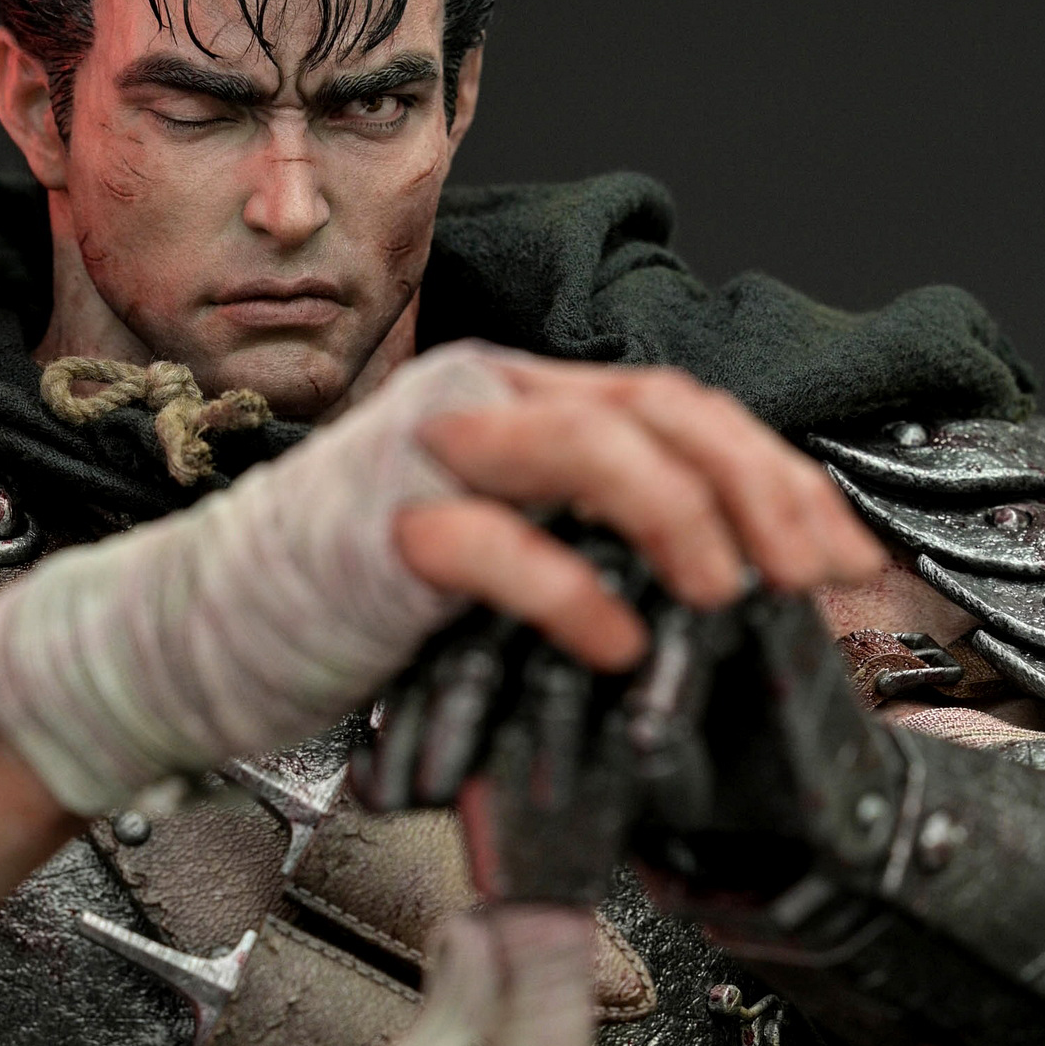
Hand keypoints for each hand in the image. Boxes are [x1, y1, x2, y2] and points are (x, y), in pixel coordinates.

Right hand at [394, 362, 884, 671]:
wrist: (202, 629)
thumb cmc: (351, 605)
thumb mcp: (498, 558)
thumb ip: (587, 544)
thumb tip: (724, 587)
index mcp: (520, 401)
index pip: (681, 408)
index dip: (778, 477)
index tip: (842, 561)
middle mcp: (483, 405)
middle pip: (658, 412)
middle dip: (759, 492)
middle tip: (811, 578)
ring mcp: (429, 458)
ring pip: (590, 447)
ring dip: (683, 521)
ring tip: (726, 597)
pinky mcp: (383, 530)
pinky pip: (499, 548)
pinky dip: (574, 595)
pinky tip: (616, 644)